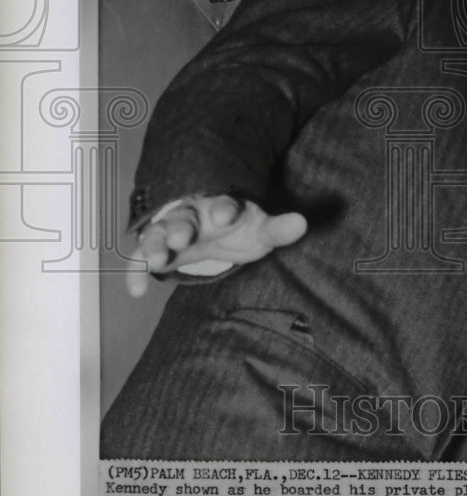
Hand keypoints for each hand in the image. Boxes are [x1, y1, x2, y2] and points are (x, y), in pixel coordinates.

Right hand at [126, 196, 306, 296]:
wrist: (212, 231)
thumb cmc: (238, 228)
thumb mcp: (260, 230)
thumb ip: (278, 229)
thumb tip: (302, 223)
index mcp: (221, 206)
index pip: (223, 205)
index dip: (224, 210)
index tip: (226, 217)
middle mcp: (192, 215)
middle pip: (183, 218)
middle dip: (180, 228)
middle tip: (179, 238)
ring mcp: (170, 231)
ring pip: (157, 234)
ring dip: (153, 245)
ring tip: (154, 261)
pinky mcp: (157, 250)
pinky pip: (140, 259)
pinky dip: (136, 273)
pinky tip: (137, 291)